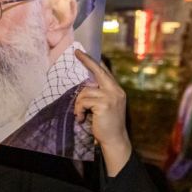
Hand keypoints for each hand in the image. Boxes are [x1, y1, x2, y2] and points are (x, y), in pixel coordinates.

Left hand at [73, 49, 130, 175]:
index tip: (83, 52)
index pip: (105, 72)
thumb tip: (85, 84)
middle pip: (99, 71)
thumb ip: (98, 94)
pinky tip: (82, 118)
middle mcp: (116, 91)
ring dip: (78, 104)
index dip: (94, 62)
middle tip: (76, 52)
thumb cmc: (105, 123)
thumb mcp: (103, 105)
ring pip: (84, 92)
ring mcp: (111, 97)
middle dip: (87, 61)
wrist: (114, 139)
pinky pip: (83, 102)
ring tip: (81, 114)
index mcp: (116, 90)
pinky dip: (79, 110)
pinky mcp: (104, 104)